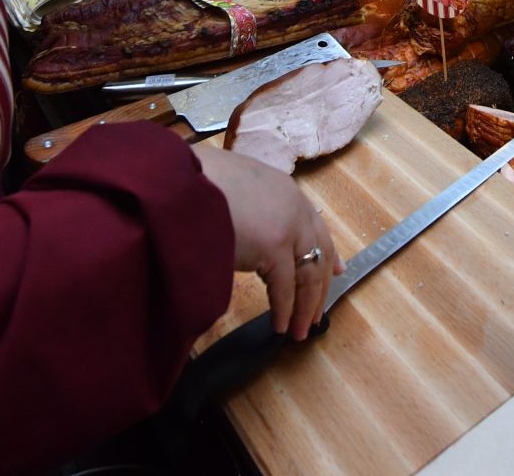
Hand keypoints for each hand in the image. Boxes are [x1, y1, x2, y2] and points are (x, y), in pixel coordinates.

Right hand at [192, 145, 341, 339]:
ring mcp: (287, 226)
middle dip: (319, 287)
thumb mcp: (233, 190)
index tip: (336, 272)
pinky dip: (284, 310)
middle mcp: (293, 206)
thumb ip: (251, 210)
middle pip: (319, 253)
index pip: (316, 226)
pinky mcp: (274, 247)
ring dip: (305, 306)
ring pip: (307, 274)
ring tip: (300, 331)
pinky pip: (285, 288)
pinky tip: (281, 326)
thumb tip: (250, 235)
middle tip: (317, 313)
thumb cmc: (194, 185)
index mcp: (284, 189)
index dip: (326, 253)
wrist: (177, 181)